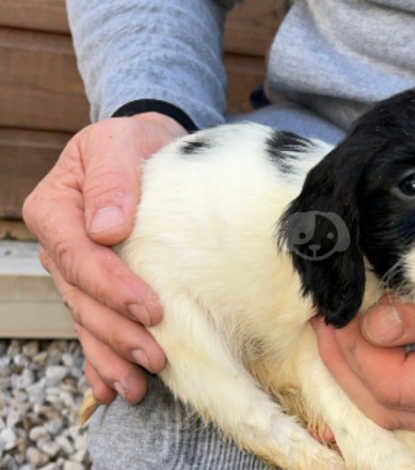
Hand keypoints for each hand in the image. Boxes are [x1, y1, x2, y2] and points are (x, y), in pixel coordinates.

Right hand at [23, 112, 186, 403]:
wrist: (146, 149)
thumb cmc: (134, 142)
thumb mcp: (121, 142)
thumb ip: (112, 179)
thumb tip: (107, 228)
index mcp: (55, 209)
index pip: (78, 257)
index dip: (112, 287)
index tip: (151, 309)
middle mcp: (59, 245)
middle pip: (82, 297)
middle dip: (117, 331)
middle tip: (155, 356)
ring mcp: (75, 269)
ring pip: (86, 318)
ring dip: (110, 355)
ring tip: (137, 386)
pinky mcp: (96, 284)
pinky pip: (92, 323)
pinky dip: (101, 357)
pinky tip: (113, 386)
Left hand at [313, 185, 414, 452]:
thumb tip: (369, 327)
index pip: (399, 389)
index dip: (355, 356)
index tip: (328, 321)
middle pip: (389, 411)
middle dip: (345, 368)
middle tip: (321, 327)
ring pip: (393, 414)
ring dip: (356, 376)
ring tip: (332, 336)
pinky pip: (408, 404)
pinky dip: (377, 379)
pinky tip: (357, 351)